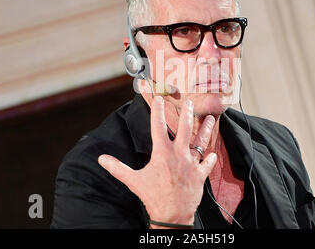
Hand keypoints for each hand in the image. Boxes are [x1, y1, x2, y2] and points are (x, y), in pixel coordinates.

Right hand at [98, 96, 216, 225]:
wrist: (172, 215)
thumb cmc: (152, 196)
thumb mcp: (133, 180)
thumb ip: (117, 168)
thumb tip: (101, 159)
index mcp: (162, 153)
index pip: (158, 126)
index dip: (158, 110)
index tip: (159, 98)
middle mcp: (179, 154)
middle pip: (185, 128)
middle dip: (188, 113)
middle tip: (191, 102)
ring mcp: (191, 164)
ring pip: (201, 142)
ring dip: (206, 129)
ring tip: (210, 119)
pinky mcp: (200, 175)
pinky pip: (207, 164)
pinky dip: (210, 158)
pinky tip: (212, 153)